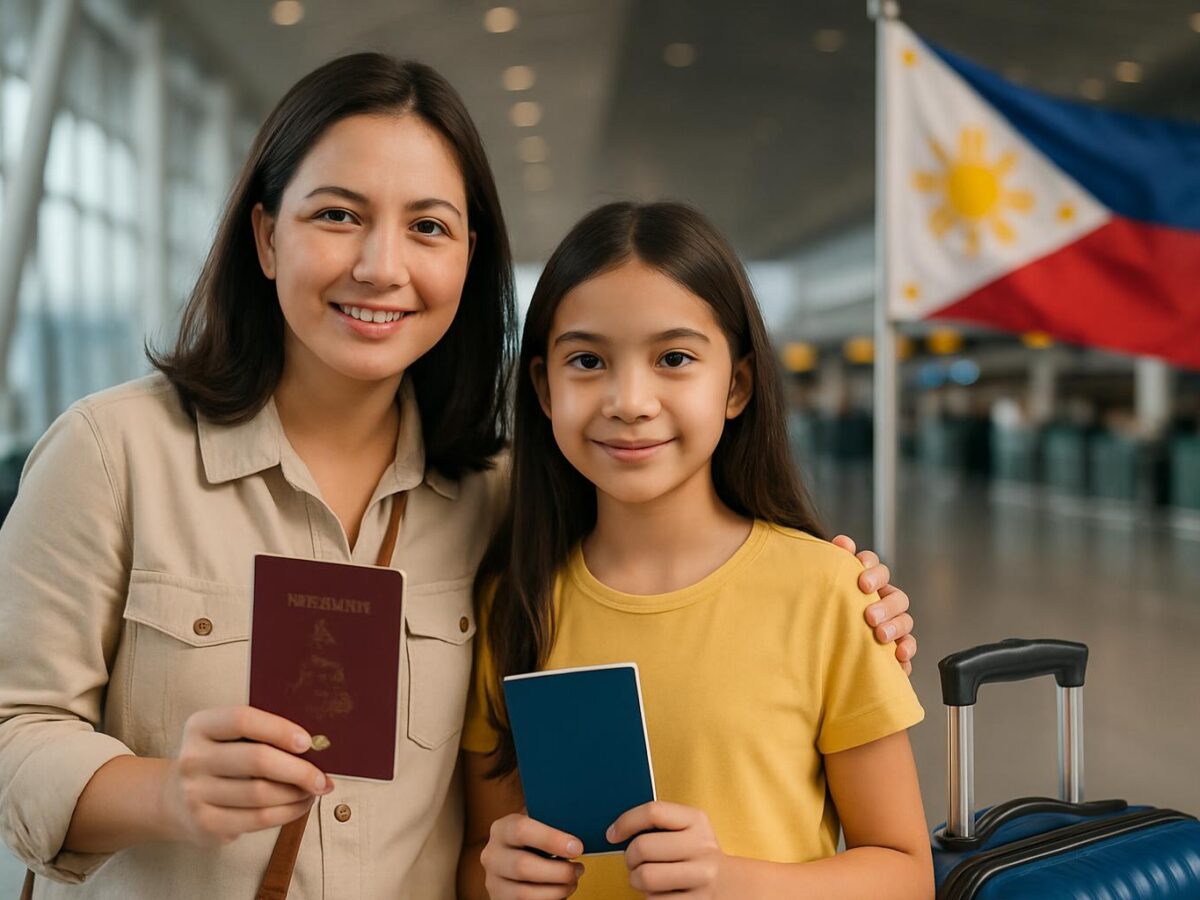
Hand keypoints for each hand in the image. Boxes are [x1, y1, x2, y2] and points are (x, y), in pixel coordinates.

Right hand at [160, 705, 333, 845]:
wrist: (174, 800)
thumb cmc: (219, 759)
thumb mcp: (227, 737)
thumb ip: (261, 734)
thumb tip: (315, 746)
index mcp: (200, 726)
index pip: (242, 720)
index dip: (279, 729)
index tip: (308, 742)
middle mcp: (193, 759)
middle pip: (257, 760)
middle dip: (299, 770)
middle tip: (323, 777)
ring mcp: (195, 794)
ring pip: (261, 794)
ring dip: (297, 794)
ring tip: (315, 790)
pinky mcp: (205, 824)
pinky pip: (257, 820)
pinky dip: (287, 813)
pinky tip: (299, 806)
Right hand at [479, 812, 583, 898]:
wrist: (516, 857)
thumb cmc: (536, 840)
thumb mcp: (538, 825)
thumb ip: (553, 824)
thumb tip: (583, 833)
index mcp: (502, 829)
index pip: (522, 830)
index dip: (552, 839)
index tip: (578, 848)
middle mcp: (492, 855)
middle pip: (523, 866)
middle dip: (558, 871)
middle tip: (579, 869)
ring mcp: (493, 881)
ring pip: (525, 893)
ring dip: (556, 890)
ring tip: (572, 881)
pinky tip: (561, 892)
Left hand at [610, 801, 723, 898]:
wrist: (729, 885)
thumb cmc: (693, 853)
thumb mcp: (687, 829)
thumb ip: (659, 823)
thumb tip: (615, 832)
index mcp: (696, 820)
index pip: (653, 811)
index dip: (625, 822)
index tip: (612, 835)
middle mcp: (702, 846)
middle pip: (643, 847)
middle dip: (629, 858)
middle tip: (633, 862)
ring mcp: (702, 877)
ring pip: (645, 877)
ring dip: (636, 880)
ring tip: (645, 879)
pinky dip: (650, 898)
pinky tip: (661, 893)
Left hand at [832, 535, 916, 674]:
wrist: (823, 650)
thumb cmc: (825, 611)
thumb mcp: (825, 588)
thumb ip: (833, 565)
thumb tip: (843, 542)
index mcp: (866, 583)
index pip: (875, 566)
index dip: (871, 566)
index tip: (860, 576)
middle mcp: (883, 601)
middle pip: (896, 596)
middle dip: (885, 604)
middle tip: (869, 615)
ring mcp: (892, 625)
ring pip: (905, 620)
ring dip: (895, 626)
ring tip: (880, 635)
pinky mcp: (896, 649)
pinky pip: (909, 646)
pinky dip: (907, 649)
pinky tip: (899, 655)